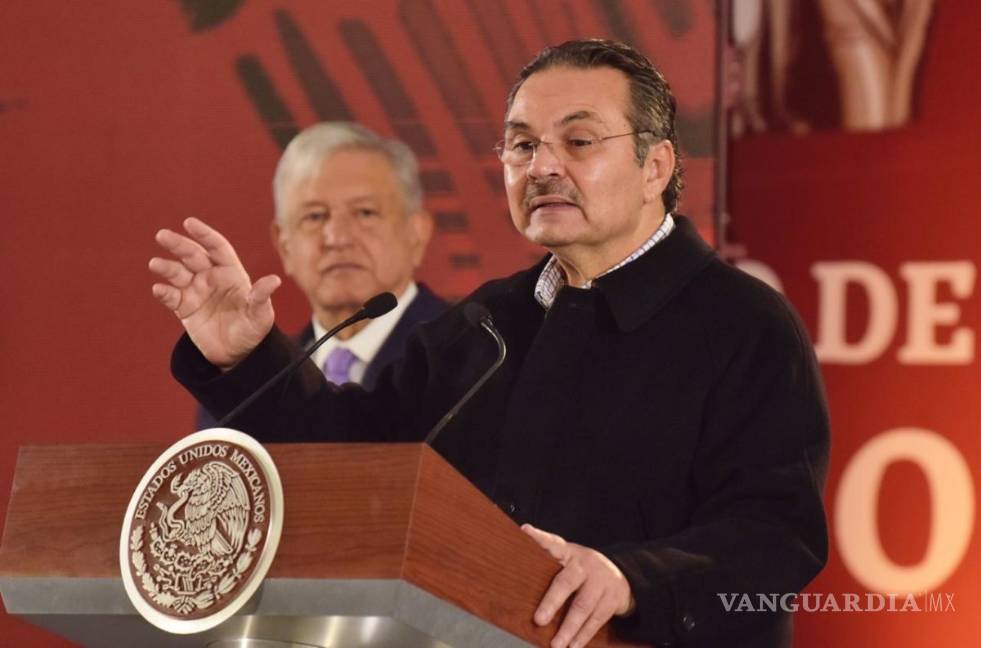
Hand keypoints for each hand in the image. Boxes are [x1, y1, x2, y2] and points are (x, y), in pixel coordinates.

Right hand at [149, 217, 280, 368]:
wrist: (238, 354)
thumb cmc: (254, 330)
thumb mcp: (261, 315)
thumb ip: (261, 297)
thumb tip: (274, 280)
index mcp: (232, 273)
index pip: (217, 247)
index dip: (204, 234)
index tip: (189, 223)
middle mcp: (212, 277)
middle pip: (193, 255)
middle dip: (178, 244)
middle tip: (162, 235)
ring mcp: (196, 291)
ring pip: (178, 273)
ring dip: (167, 267)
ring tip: (156, 264)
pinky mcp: (184, 308)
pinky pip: (171, 297)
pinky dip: (164, 292)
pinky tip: (159, 289)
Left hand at [522, 523, 634, 647]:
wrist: (621, 575)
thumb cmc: (582, 570)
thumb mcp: (568, 558)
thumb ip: (548, 556)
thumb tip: (522, 540)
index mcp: (570, 553)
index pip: (553, 543)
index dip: (540, 538)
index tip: (526, 532)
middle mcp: (585, 565)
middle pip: (567, 582)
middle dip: (552, 602)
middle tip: (538, 620)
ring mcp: (601, 582)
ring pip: (583, 606)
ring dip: (569, 628)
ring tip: (555, 645)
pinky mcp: (612, 599)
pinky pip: (597, 620)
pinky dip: (584, 635)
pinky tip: (573, 646)